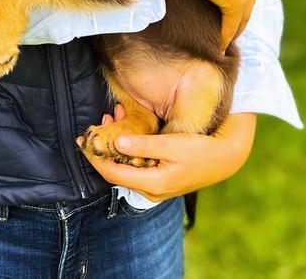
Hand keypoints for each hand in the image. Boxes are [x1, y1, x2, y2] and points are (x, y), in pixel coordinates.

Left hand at [78, 106, 256, 201]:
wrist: (225, 159)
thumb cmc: (200, 151)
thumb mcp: (172, 145)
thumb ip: (144, 145)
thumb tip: (117, 143)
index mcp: (153, 184)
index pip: (112, 174)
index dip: (94, 158)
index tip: (81, 142)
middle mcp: (150, 189)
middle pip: (116, 171)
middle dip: (104, 147)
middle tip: (97, 122)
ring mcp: (155, 185)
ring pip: (125, 166)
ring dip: (115, 143)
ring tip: (112, 116)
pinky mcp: (159, 177)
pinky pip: (135, 164)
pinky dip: (127, 147)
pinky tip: (126, 129)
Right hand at [157, 0, 258, 49]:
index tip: (229, 6)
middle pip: (248, 1)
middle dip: (240, 15)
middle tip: (231, 28)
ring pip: (242, 16)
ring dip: (234, 29)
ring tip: (225, 39)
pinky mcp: (235, 2)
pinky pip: (232, 24)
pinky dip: (225, 36)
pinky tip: (220, 45)